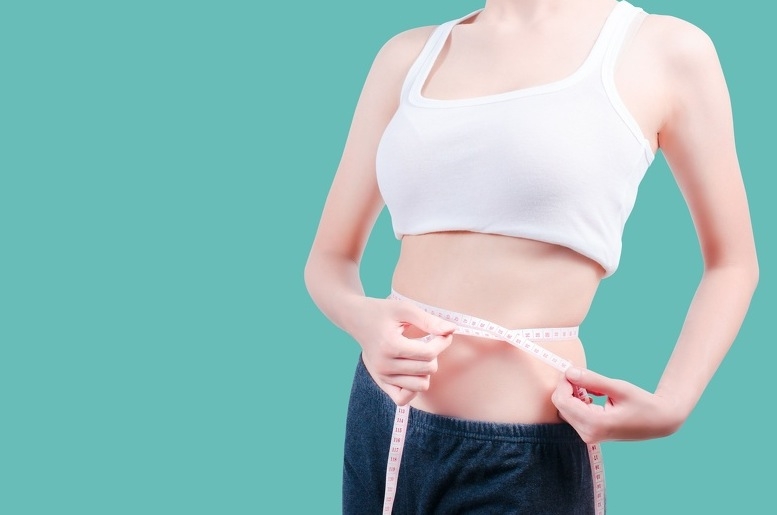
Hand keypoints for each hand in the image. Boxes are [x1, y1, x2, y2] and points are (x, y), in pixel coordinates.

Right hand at [350, 297, 456, 405]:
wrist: (357, 319)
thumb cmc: (382, 312)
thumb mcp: (405, 309)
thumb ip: (428, 320)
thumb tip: (452, 330)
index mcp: (390, 346)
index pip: (428, 354)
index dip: (442, 342)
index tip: (444, 334)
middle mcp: (384, 365)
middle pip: (428, 370)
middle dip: (435, 354)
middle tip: (430, 341)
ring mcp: (381, 377)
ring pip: (420, 386)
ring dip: (425, 371)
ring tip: (418, 356)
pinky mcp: (381, 383)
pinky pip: (403, 399)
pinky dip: (413, 388)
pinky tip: (412, 371)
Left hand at [551, 367, 685, 443]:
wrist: (660, 422)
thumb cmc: (643, 403)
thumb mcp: (618, 388)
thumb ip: (592, 380)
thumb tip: (569, 372)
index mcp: (595, 424)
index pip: (562, 400)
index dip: (564, 382)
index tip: (574, 370)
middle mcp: (588, 434)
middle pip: (561, 405)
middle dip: (567, 387)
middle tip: (583, 375)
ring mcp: (589, 436)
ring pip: (565, 409)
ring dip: (573, 394)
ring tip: (594, 387)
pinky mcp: (590, 433)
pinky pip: (573, 414)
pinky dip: (578, 401)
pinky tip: (593, 394)